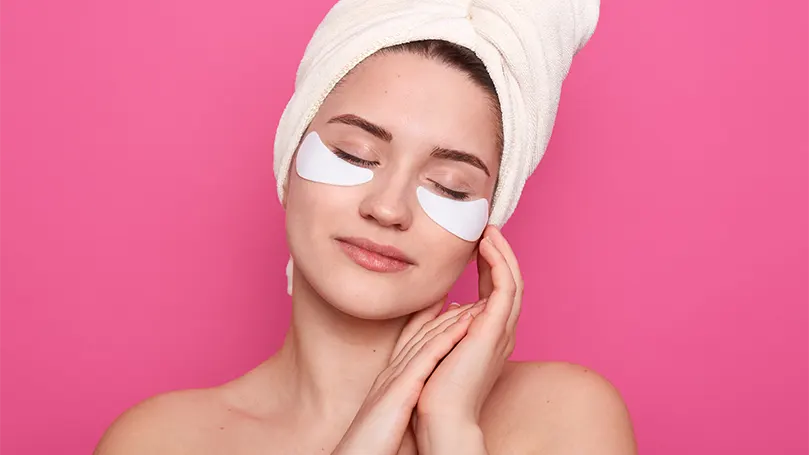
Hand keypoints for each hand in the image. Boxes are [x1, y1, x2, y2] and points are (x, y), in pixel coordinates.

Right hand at [331, 298, 485, 454]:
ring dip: (452, 319)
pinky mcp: (400, 391)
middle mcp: (390, 374)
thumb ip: (401, 404)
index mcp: (389, 382)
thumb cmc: (371, 448)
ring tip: (477, 303)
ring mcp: (394, 379)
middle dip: (446, 314)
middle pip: (420, 335)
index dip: (430, 322)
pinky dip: (446, 339)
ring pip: (426, 340)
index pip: (411, 344)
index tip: (450, 305)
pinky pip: (426, 358)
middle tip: (471, 295)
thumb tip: (415, 401)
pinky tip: (465, 326)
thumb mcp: (389, 419)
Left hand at [415, 226, 523, 449]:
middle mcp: (501, 332)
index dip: (489, 266)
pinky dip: (499, 263)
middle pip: (509, 284)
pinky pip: (506, 287)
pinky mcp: (496, 329)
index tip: (476, 244)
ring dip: (502, 253)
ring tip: (489, 231)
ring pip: (513, 281)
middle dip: (500, 255)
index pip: (494, 293)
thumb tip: (454, 301)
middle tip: (488, 230)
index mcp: (489, 335)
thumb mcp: (442, 343)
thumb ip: (449, 322)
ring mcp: (502, 331)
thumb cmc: (435, 386)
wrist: (440, 414)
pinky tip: (487, 246)